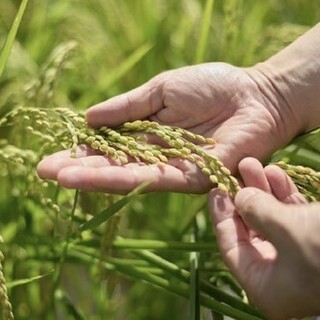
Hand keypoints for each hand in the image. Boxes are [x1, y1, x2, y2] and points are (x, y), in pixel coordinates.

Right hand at [38, 63, 297, 192]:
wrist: (255, 96)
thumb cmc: (212, 86)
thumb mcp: (162, 90)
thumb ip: (128, 107)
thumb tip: (89, 118)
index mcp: (148, 133)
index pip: (109, 146)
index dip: (83, 151)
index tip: (54, 155)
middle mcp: (156, 155)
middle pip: (114, 165)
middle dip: (81, 168)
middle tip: (46, 172)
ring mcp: (173, 168)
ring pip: (128, 176)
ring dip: (95, 177)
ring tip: (62, 178)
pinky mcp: (192, 176)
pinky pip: (154, 178)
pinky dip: (126, 178)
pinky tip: (99, 178)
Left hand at [209, 157, 319, 318]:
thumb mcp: (288, 229)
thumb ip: (256, 213)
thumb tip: (239, 198)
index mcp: (266, 287)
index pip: (230, 246)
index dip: (220, 216)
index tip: (214, 189)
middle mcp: (280, 276)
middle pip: (250, 229)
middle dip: (243, 196)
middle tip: (235, 170)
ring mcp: (299, 257)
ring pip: (271, 219)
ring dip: (262, 191)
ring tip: (254, 164)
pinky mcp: (315, 240)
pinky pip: (292, 216)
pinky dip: (284, 195)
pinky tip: (276, 173)